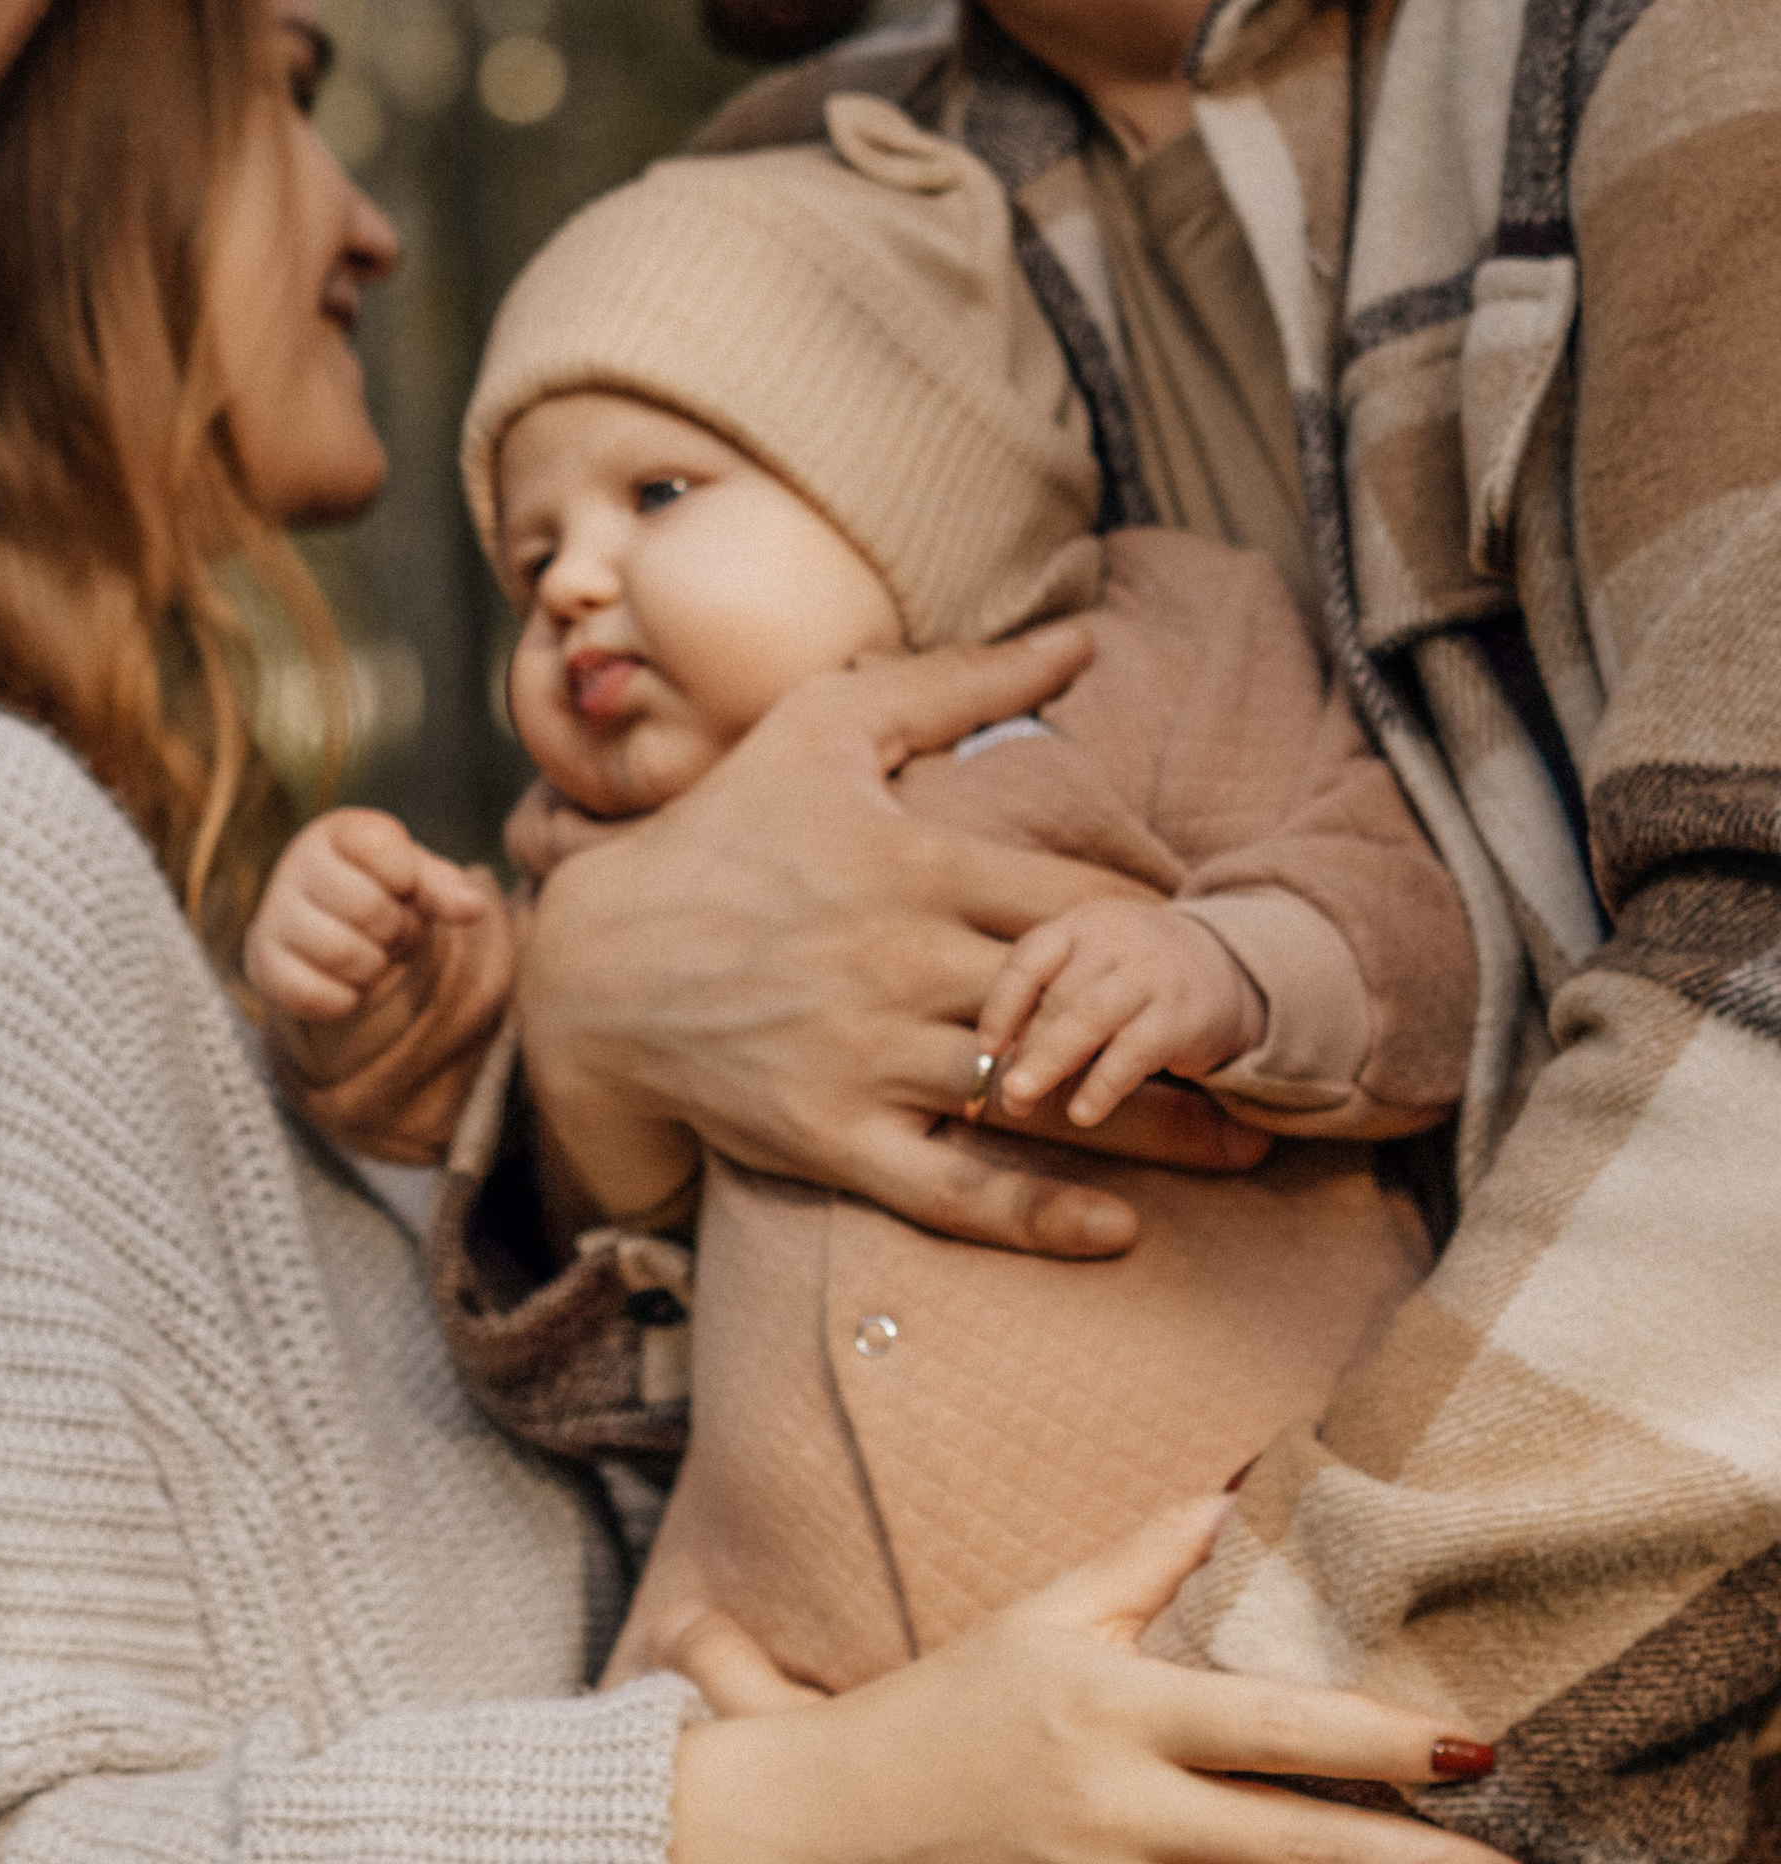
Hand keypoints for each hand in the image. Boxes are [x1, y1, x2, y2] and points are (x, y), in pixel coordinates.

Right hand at [244, 807, 489, 1022]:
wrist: (329, 929)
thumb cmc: (381, 893)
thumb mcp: (417, 882)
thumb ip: (445, 888)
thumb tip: (473, 907)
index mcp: (336, 832)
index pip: (381, 849)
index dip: (406, 879)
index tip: (402, 885)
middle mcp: (296, 866)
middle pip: (368, 907)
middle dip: (395, 928)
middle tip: (389, 929)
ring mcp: (273, 915)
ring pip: (343, 954)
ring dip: (373, 965)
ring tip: (369, 952)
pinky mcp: (262, 964)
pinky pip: (315, 995)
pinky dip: (346, 998)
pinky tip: (346, 981)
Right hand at [517, 639, 1265, 1260]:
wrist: (592, 966)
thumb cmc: (720, 834)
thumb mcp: (825, 727)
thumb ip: (960, 682)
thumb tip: (1080, 634)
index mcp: (914, 860)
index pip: (1085, 902)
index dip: (1168, 930)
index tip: (1219, 950)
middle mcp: (900, 960)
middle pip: (1084, 1004)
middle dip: (1185, 1030)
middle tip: (1270, 1052)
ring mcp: (864, 1056)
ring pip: (1038, 1100)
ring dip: (1155, 1126)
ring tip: (1247, 1143)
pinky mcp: (827, 1136)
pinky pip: (953, 1191)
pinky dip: (1040, 1217)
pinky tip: (1120, 1228)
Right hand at [661, 1496, 1517, 1863]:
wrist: (827, 1829)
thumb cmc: (947, 1708)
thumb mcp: (1043, 1614)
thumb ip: (1151, 1554)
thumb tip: (1251, 1481)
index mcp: (1112, 1707)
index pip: (1280, 1724)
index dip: (1389, 1741)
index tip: (1480, 1751)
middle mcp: (1112, 1810)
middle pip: (1303, 1843)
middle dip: (1427, 1863)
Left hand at [981, 899, 1266, 1131]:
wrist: (1231, 968)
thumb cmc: (1135, 978)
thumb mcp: (1093, 967)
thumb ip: (1049, 1004)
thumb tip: (997, 1067)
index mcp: (1083, 926)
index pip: (1030, 958)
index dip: (1001, 1006)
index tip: (985, 1049)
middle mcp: (1116, 942)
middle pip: (1059, 995)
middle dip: (1026, 1048)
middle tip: (1006, 1093)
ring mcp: (1151, 976)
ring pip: (1090, 1018)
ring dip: (1050, 1061)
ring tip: (1022, 1099)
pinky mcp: (1181, 1016)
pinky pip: (1134, 1052)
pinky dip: (1103, 1085)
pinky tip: (1082, 1113)